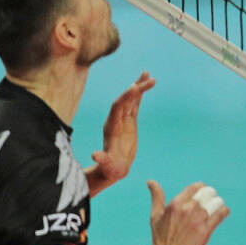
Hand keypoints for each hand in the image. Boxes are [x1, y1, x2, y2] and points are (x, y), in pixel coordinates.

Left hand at [87, 72, 154, 193]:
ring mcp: (122, 120)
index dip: (126, 97)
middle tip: (150, 78)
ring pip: (130, 99)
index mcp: (111, 127)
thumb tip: (95, 155)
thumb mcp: (106, 165)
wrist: (112, 170)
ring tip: (148, 74)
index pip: (118, 107)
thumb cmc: (110, 169)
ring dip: (138, 86)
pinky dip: (140, 95)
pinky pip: (135, 105)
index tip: (136, 87)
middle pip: (125, 99)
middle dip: (136, 88)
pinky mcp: (129, 123)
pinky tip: (147, 85)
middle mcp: (115, 120)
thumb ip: (102, 160)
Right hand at [146, 180, 228, 244]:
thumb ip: (157, 196)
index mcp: (176, 203)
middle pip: (209, 192)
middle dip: (210, 196)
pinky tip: (222, 213)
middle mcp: (188, 209)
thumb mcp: (156, 215)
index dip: (202, 189)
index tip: (202, 194)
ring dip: (217, 204)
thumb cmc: (160, 236)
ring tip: (215, 209)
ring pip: (217, 201)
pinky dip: (224, 211)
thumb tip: (150, 181)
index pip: (197, 186)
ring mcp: (198, 219)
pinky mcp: (206, 230)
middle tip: (209, 202)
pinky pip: (222, 213)